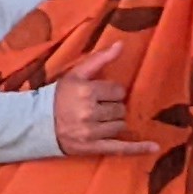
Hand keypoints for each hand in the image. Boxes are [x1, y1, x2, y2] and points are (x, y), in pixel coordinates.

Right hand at [53, 42, 153, 156]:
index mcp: (87, 91)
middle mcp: (89, 112)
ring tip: (96, 121)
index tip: (98, 95)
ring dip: (113, 123)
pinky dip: (138, 148)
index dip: (110, 92)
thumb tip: (122, 44)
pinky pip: (120, 148)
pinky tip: (154, 147)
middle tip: (95, 108)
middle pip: (120, 109)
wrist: (38, 123)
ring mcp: (91, 132)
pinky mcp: (92, 147)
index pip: (118, 91)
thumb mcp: (76, 74)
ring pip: (120, 125)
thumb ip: (99, 59)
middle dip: (112, 108)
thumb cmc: (59, 96)